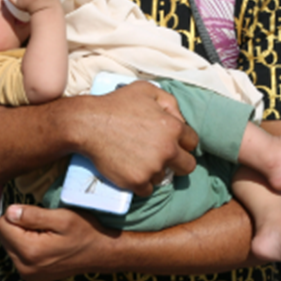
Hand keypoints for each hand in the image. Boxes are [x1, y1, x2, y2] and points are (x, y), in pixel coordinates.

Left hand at [0, 205, 112, 280]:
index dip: (17, 214)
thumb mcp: (62, 217)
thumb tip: (9, 211)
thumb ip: (32, 215)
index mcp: (30, 251)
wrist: (101, 253)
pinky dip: (28, 248)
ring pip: (10, 246)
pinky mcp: (31, 278)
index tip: (38, 216)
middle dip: (19, 227)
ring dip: (23, 238)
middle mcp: (24, 268)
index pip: (2, 224)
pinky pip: (18, 257)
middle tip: (45, 226)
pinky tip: (46, 247)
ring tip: (47, 237)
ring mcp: (27, 276)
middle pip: (4, 236)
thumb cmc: (84, 231)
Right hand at [75, 81, 197, 196]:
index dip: (183, 142)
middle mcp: (167, 149)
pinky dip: (140, 183)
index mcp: (173, 127)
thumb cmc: (116, 104)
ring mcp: (152, 167)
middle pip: (188, 166)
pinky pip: (147, 190)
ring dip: (154, 171)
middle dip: (178, 163)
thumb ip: (170, 102)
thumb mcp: (147, 90)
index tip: (173, 144)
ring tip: (137, 159)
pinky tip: (130, 171)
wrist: (87, 124)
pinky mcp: (137, 181)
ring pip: (163, 177)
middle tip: (163, 158)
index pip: (192, 142)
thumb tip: (181, 120)